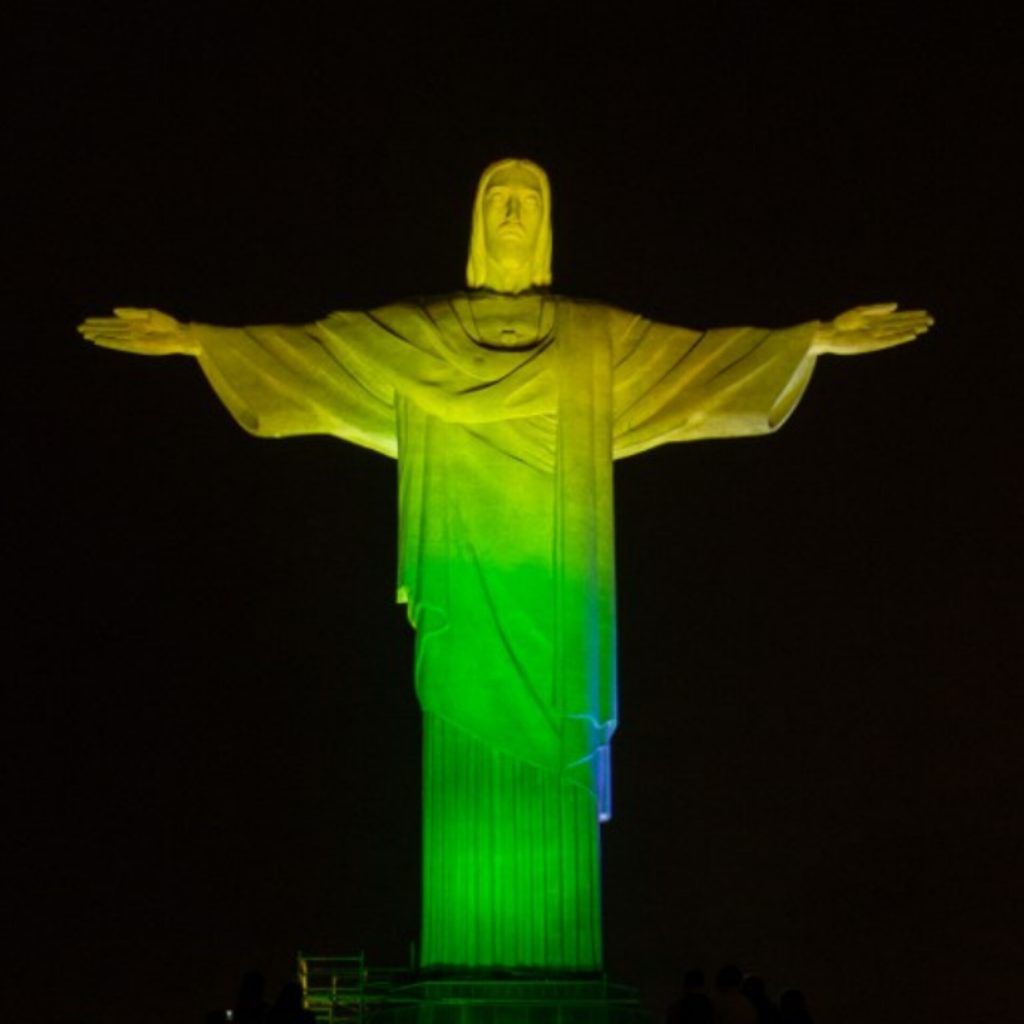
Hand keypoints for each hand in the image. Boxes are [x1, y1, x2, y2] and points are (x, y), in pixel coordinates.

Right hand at [78, 308, 198, 355]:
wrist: (180, 335)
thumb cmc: (168, 324)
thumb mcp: (149, 314)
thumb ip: (132, 312)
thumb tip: (114, 311)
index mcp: (134, 322)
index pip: (113, 322)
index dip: (99, 322)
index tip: (87, 321)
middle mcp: (131, 332)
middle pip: (109, 330)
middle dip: (95, 329)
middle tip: (80, 329)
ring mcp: (133, 340)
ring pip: (112, 337)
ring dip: (99, 336)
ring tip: (86, 335)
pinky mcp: (137, 347)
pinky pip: (120, 344)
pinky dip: (110, 342)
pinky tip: (100, 340)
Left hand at [812, 303, 933, 355]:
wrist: (829, 334)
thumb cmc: (842, 323)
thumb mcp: (860, 312)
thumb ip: (878, 309)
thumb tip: (896, 306)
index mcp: (877, 320)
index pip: (898, 317)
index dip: (911, 315)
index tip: (925, 313)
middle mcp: (879, 329)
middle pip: (901, 325)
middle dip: (915, 322)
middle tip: (931, 321)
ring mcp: (876, 337)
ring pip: (898, 332)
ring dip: (911, 330)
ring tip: (924, 328)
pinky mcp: (871, 344)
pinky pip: (889, 341)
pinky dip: (900, 338)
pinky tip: (910, 335)